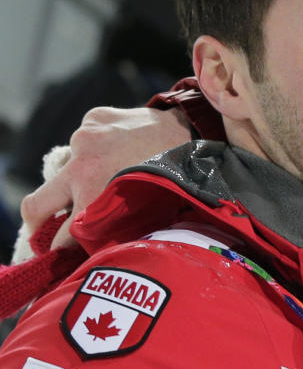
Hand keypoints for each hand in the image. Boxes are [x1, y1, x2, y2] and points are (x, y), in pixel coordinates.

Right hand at [20, 106, 191, 248]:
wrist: (199, 135)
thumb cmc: (179, 183)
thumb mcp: (148, 218)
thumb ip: (116, 231)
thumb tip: (99, 251)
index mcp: (94, 200)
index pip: (61, 237)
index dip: (63, 248)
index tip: (65, 251)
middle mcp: (81, 169)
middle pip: (37, 206)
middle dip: (39, 222)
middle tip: (47, 230)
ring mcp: (85, 140)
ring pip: (67, 166)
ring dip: (81, 175)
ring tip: (111, 174)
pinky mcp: (96, 117)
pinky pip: (86, 138)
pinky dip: (98, 147)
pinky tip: (122, 149)